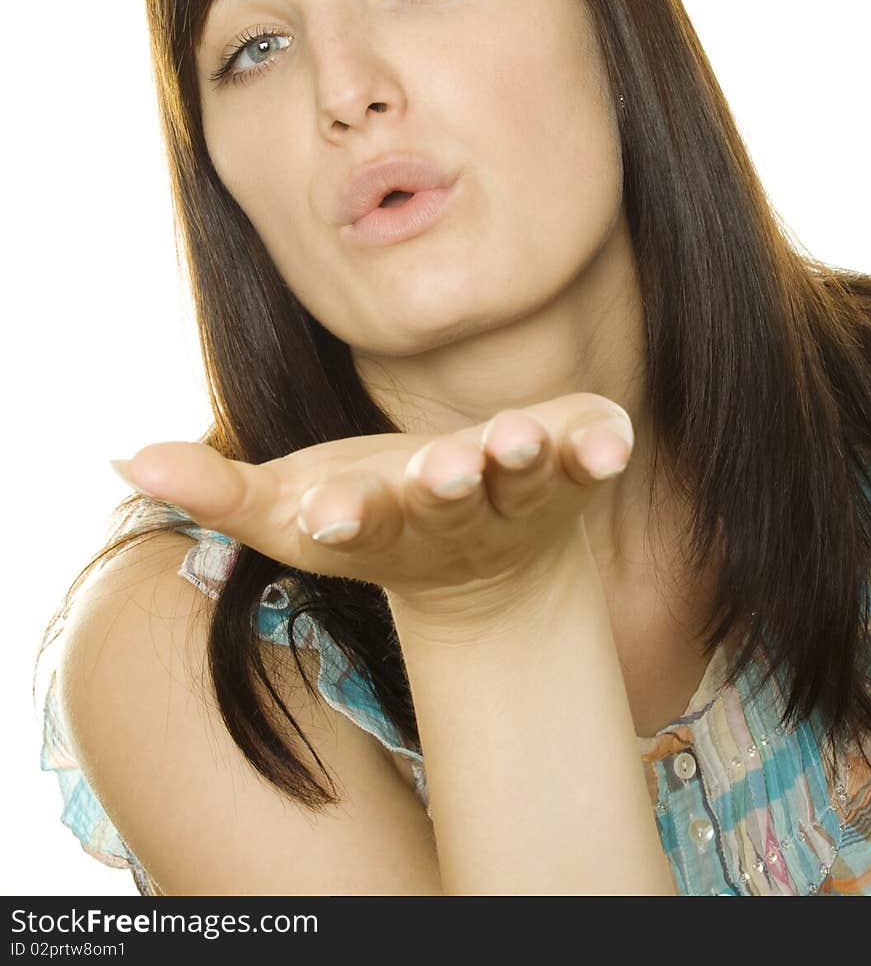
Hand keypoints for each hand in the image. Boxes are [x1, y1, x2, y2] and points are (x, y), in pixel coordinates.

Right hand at [112, 393, 634, 615]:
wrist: (483, 566)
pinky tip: (613, 437)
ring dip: (524, 461)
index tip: (326, 513)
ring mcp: (519, 491)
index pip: (356, 524)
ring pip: (523, 479)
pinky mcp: (573, 465)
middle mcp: (452, 511)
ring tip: (518, 439)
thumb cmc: (370, 520)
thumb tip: (123, 455)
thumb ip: (215, 488)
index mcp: (380, 522)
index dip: (343, 517)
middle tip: (438, 471)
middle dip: (440, 485)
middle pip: (444, 499)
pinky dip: (602, 448)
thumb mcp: (289, 507)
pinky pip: (591, 457)